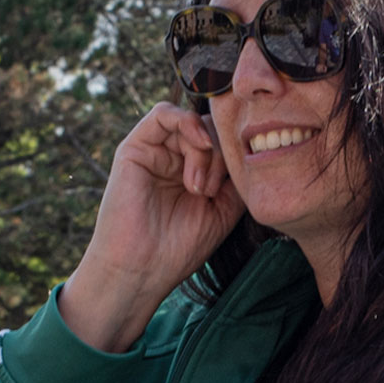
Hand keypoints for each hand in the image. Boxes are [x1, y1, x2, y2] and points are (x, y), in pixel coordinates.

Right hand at [60, 103, 243, 351]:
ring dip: (206, 149)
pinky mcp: (134, 148)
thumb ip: (235, 177)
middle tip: (211, 191)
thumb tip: (249, 148)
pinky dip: (187, 121)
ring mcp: (154, 152)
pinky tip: (200, 143)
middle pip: (211, 129)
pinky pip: (163, 113)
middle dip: (221, 156)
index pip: (223, 142)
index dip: (236, 154)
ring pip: (193, 122)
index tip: (234, 187)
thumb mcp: (223, 210)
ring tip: (198, 187)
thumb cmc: (178, 248)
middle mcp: (173, 159)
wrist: (141, 269)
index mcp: (193, 172)